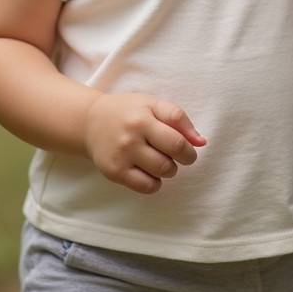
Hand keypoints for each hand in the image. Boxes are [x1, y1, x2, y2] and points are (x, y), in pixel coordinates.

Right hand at [83, 93, 206, 193]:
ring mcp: (121, 157)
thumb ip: (178, 118)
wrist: (91, 121)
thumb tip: (201, 142)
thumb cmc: (129, 111)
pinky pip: (146, 187)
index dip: (189, 149)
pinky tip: (150, 171)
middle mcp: (131, 139)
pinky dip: (155, 182)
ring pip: (160, 173)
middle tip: (179, 156)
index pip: (176, 141)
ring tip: (162, 160)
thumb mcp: (153, 104)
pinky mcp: (114, 173)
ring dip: (169, 169)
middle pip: (170, 159)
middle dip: (182, 160)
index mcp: (142, 118)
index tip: (189, 149)